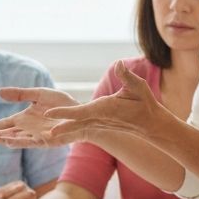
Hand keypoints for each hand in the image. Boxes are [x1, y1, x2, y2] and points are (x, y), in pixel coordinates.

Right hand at [0, 87, 77, 146]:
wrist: (83, 113)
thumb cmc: (62, 104)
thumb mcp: (39, 94)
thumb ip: (20, 93)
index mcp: (22, 120)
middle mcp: (26, 130)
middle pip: (2, 134)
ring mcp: (35, 137)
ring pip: (14, 139)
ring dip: (0, 139)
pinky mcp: (47, 141)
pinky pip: (30, 141)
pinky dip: (18, 141)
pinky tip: (7, 140)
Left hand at [45, 61, 171, 145]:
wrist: (150, 123)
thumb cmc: (144, 102)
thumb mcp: (137, 87)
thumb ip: (127, 76)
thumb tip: (118, 64)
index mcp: (104, 109)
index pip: (81, 111)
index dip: (65, 112)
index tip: (50, 113)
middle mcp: (99, 118)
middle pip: (76, 122)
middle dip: (63, 127)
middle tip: (48, 134)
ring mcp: (99, 123)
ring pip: (79, 126)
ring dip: (65, 129)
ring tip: (50, 134)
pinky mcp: (100, 124)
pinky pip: (83, 126)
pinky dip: (72, 128)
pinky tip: (61, 130)